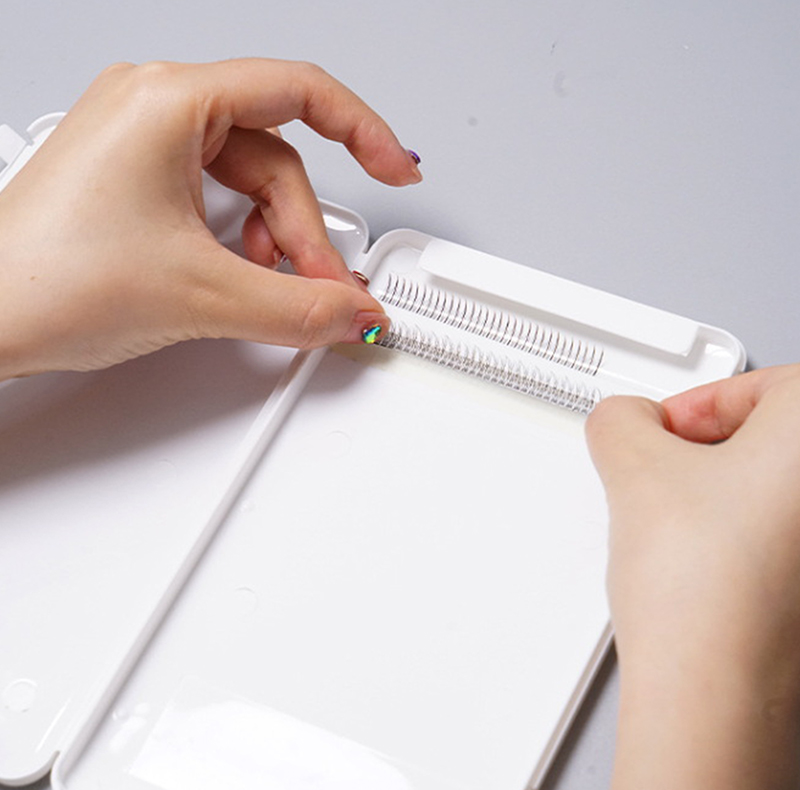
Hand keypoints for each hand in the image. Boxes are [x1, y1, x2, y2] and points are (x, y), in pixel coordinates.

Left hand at [0, 59, 421, 379]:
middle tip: (321, 293)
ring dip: (273, 244)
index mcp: (169, 100)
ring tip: (268, 292)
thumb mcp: (202, 296)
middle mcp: (155, 107)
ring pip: (248, 186)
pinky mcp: (136, 180)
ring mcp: (143, 144)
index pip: (301, 91)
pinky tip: (236, 278)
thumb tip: (354, 312)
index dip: (364, 132)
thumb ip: (299, 308)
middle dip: (303, 236)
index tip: (396, 167)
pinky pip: (216, 199)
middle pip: (276, 161)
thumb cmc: (45, 279)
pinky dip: (240, 243)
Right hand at [586, 365, 799, 789]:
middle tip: (668, 474)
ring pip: (773, 494)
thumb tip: (624, 421)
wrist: (716, 695)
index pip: (763, 384)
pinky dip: (744, 540)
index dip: (699, 402)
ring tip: (677, 526)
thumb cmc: (707, 595)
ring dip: (722, 495)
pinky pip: (778, 542)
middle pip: (771, 439)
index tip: (665, 429)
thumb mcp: (634, 469)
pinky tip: (701, 565)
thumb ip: (621, 421)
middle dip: (708, 450)